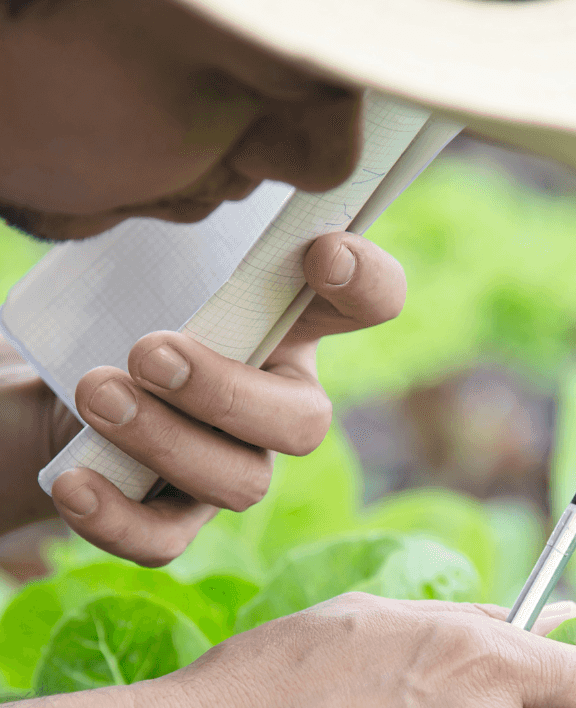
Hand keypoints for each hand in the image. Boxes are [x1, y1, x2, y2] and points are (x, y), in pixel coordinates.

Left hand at [46, 233, 404, 565]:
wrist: (73, 382)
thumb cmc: (132, 305)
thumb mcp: (166, 258)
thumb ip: (203, 236)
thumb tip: (199, 167)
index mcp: (294, 326)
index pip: (371, 301)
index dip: (367, 285)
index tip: (320, 253)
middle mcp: (280, 404)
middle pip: (305, 424)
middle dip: (230, 393)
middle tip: (151, 352)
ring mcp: (235, 466)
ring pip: (241, 483)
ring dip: (167, 441)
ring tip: (95, 394)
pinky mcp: (177, 518)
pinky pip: (167, 540)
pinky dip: (120, 518)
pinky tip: (74, 480)